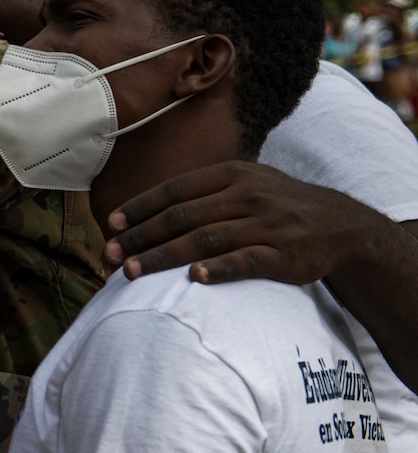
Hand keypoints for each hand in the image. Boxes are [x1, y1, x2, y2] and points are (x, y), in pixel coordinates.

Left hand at [105, 161, 367, 284]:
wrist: (340, 224)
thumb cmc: (274, 205)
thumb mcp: (243, 184)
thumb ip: (201, 193)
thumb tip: (145, 210)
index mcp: (231, 174)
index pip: (175, 190)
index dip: (141, 207)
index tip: (112, 223)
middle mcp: (247, 195)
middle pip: (183, 217)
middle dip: (141, 236)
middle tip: (111, 255)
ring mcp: (267, 224)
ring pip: (206, 240)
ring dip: (164, 256)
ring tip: (133, 272)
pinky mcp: (285, 254)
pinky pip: (247, 261)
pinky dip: (220, 268)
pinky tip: (195, 278)